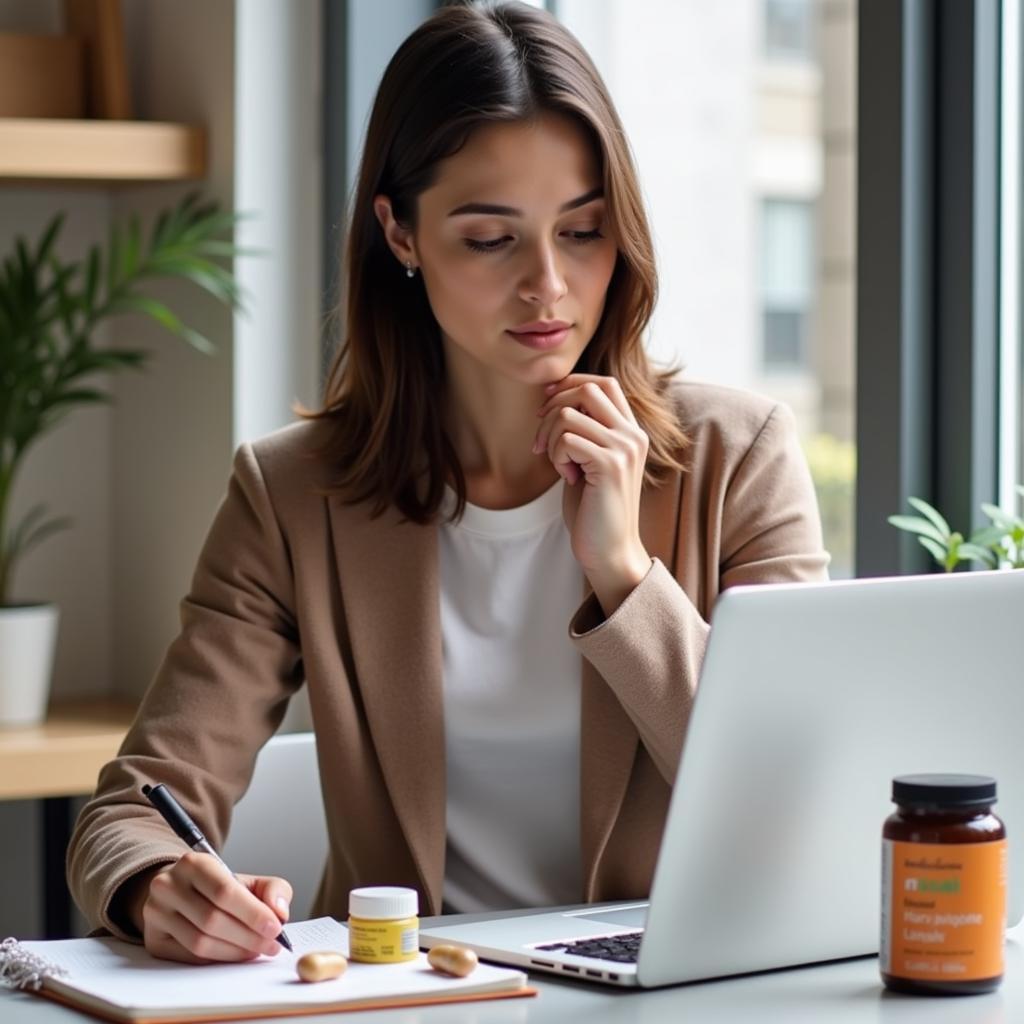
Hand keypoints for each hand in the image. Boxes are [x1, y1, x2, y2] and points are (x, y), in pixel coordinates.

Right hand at [130, 852, 291, 963]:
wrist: (183, 892)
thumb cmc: (220, 887)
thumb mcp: (249, 880)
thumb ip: (273, 889)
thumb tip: (280, 912)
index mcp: (194, 863)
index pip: (225, 892)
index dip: (253, 913)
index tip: (276, 928)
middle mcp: (168, 885)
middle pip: (212, 919)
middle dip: (248, 937)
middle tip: (271, 945)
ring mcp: (156, 913)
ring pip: (199, 942)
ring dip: (234, 951)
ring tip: (257, 951)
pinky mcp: (153, 940)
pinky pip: (189, 956)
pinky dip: (218, 959)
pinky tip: (236, 955)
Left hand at [534, 373, 651, 613]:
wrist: (609, 550)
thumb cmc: (593, 509)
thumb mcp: (588, 460)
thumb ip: (582, 429)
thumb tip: (554, 396)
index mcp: (631, 431)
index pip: (603, 383)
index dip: (569, 386)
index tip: (546, 406)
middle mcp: (633, 435)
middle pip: (586, 389)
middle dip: (552, 408)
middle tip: (542, 440)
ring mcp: (624, 448)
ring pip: (568, 415)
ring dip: (550, 439)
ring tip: (560, 465)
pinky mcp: (610, 465)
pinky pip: (566, 439)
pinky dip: (556, 456)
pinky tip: (567, 477)